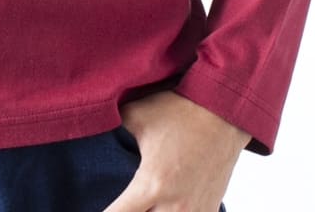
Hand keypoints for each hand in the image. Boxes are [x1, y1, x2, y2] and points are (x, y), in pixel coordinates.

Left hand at [100, 90, 249, 211]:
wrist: (223, 113)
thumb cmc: (179, 112)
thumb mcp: (137, 114)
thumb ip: (112, 128)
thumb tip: (92, 124)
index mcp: (151, 184)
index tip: (93, 208)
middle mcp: (174, 206)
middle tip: (122, 205)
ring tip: (141, 205)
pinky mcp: (210, 211)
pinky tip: (162, 209)